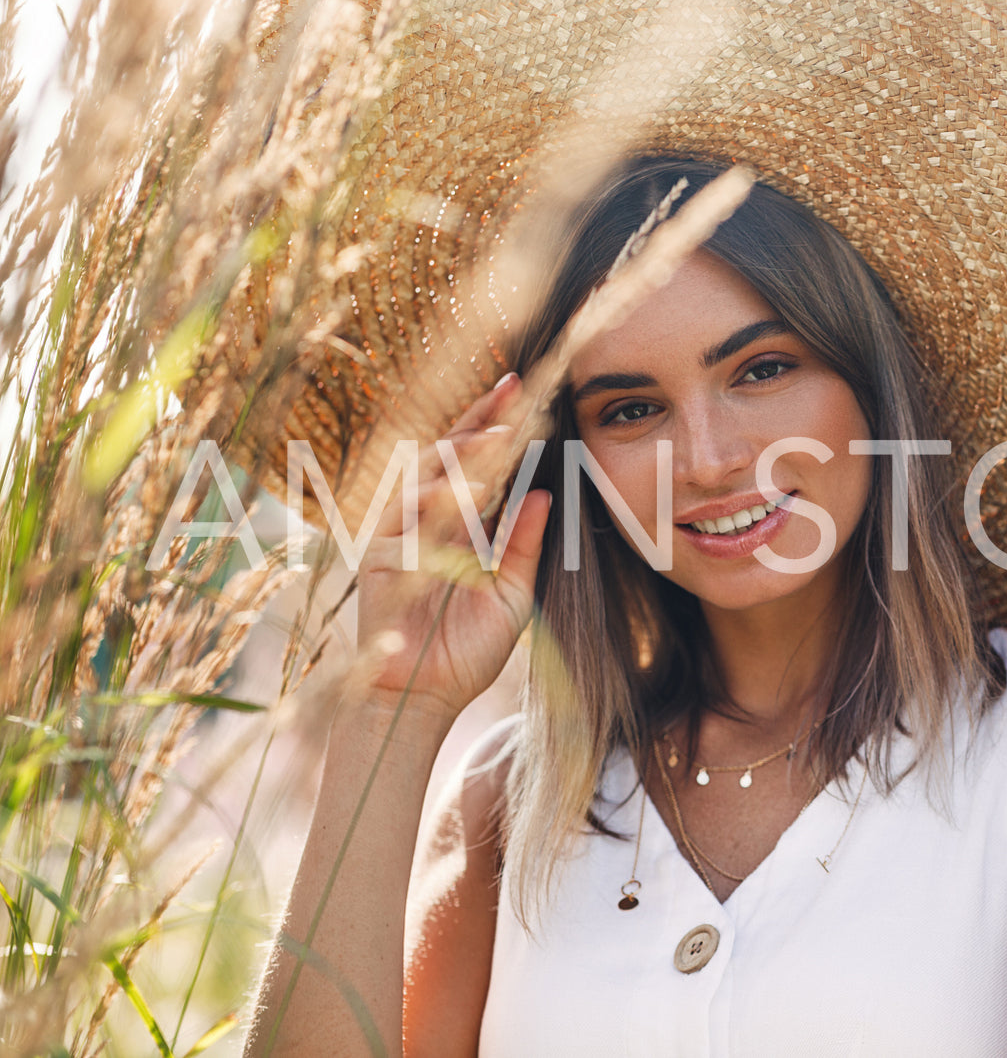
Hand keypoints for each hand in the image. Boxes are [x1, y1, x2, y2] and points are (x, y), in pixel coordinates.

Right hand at [354, 372, 551, 718]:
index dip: (498, 431)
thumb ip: (525, 544)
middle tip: (512, 386)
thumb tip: (545, 493)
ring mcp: (402, 535)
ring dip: (464, 453)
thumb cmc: (466, 652)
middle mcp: (428, 523)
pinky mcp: (382, 556)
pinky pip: (407, 515)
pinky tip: (467, 484)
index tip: (526, 396)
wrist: (424, 699)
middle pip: (451, 457)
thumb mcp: (512, 593)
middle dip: (480, 420)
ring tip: (502, 432)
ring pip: (429, 476)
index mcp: (459, 528)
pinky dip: (436, 497)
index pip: (479, 467)